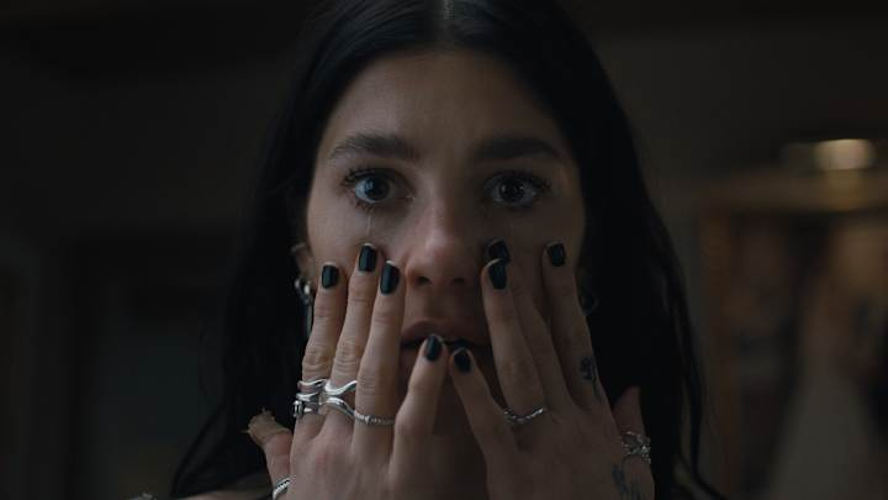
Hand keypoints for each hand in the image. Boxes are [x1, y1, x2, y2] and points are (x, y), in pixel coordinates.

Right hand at [248, 244, 452, 498]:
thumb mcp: (294, 494)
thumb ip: (277, 456)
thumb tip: (256, 424)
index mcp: (310, 440)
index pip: (312, 363)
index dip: (321, 317)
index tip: (328, 273)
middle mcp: (331, 442)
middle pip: (341, 357)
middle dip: (355, 302)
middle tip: (368, 253)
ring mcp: (365, 459)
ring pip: (373, 378)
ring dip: (383, 324)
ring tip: (394, 278)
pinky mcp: (404, 479)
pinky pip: (415, 422)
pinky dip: (425, 383)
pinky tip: (436, 345)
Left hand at [447, 242, 654, 499]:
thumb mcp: (634, 473)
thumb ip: (631, 428)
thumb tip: (632, 386)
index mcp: (597, 419)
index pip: (579, 343)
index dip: (566, 297)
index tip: (553, 256)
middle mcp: (575, 423)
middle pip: (550, 345)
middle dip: (529, 294)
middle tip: (508, 248)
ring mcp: (548, 447)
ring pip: (524, 371)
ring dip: (505, 321)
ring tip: (489, 277)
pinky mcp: (518, 477)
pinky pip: (492, 426)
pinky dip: (473, 389)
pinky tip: (454, 355)